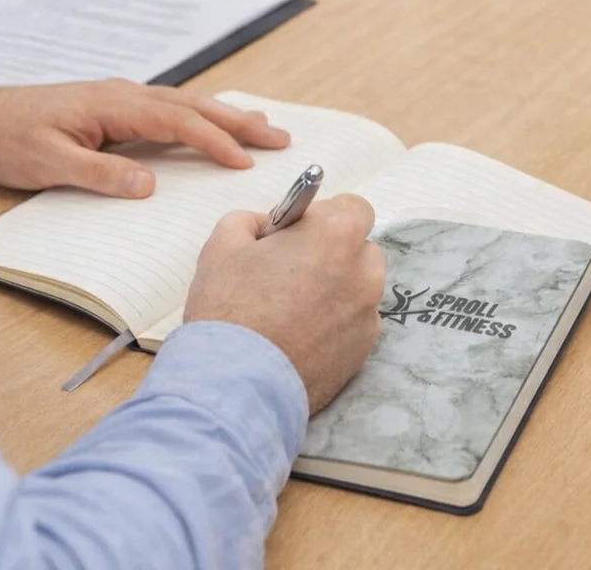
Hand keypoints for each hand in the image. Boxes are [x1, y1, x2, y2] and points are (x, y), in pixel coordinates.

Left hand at [0, 79, 290, 197]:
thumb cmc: (11, 138)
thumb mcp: (49, 164)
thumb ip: (100, 174)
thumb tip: (149, 185)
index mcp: (113, 104)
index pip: (176, 121)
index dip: (214, 140)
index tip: (245, 160)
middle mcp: (123, 94)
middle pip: (192, 105)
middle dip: (237, 121)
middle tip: (279, 137)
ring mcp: (120, 97)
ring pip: (184, 103)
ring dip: (224, 115)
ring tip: (262, 126)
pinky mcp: (115, 106)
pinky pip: (168, 107)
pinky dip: (199, 115)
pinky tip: (211, 121)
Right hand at [184, 196, 385, 413]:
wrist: (235, 383)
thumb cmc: (228, 306)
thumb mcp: (223, 243)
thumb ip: (251, 220)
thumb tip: (269, 227)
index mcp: (335, 235)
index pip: (354, 207)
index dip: (324, 217)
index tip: (297, 233)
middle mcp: (363, 273)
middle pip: (360, 247)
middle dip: (332, 251)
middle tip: (290, 268)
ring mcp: (367, 316)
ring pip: (358, 288)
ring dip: (336, 287)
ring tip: (293, 307)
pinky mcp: (363, 353)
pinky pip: (354, 324)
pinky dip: (334, 323)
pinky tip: (299, 335)